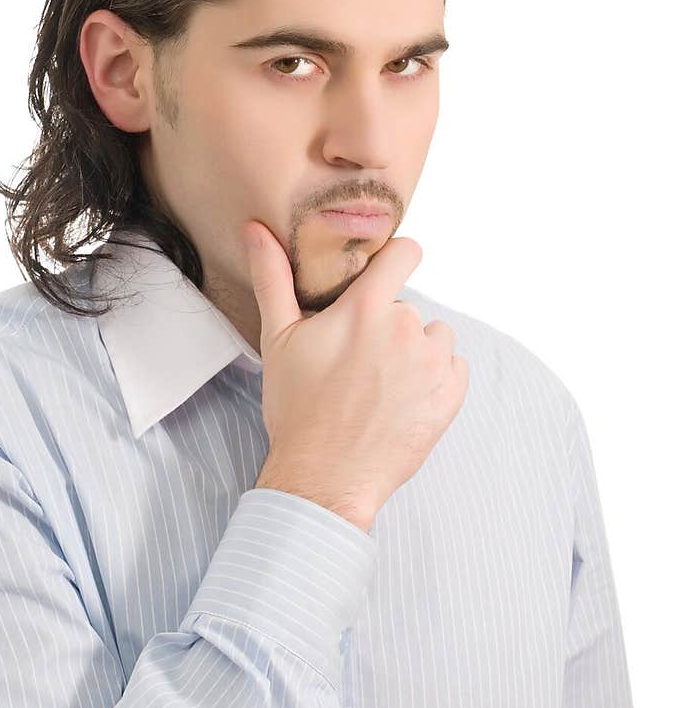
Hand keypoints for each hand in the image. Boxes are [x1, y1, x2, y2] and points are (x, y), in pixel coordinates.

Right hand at [243, 221, 468, 531]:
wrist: (324, 478)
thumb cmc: (297, 410)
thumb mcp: (278, 340)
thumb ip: (273, 278)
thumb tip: (256, 229)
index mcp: (366, 308)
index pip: (405, 252)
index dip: (395, 259)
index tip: (382, 276)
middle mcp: (407, 329)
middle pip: (407, 307)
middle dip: (386, 327)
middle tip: (356, 364)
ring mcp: (433, 364)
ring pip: (433, 337)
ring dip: (414, 353)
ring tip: (379, 386)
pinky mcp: (451, 396)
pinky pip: (452, 368)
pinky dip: (433, 380)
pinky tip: (400, 402)